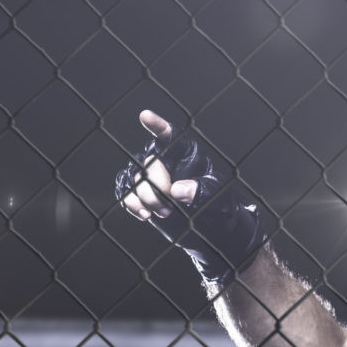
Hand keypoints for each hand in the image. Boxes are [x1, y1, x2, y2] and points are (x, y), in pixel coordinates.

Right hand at [113, 110, 269, 287]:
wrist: (211, 230)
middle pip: (150, 162)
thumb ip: (202, 191)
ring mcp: (152, 178)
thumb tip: (177, 190)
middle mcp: (167, 162)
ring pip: (135, 178)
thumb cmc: (220, 207)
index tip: (145, 116)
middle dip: (155, 184)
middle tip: (169, 202)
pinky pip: (126, 192)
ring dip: (144, 197)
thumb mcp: (219, 197)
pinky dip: (132, 204)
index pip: (171, 135)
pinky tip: (145, 215)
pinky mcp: (142, 195)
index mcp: (188, 154)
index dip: (157, 125)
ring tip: (163, 212)